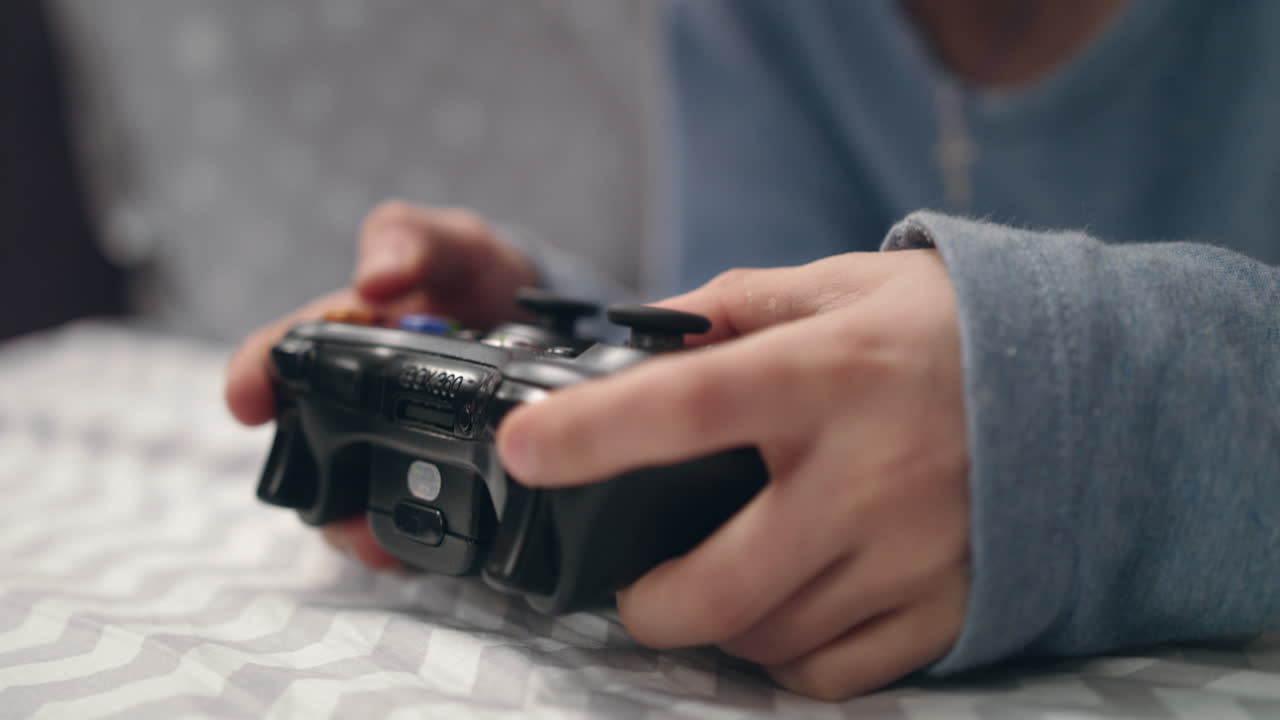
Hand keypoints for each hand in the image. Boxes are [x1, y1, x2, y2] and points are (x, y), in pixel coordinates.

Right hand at [225, 201, 537, 564]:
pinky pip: (406, 526)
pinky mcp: (432, 485)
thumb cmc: (475, 278)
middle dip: (311, 489)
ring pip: (347, 501)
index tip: (246, 401)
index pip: (279, 356)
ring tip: (381, 544)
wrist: (543, 323)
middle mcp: (353, 401)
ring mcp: (388, 447)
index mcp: (344, 337)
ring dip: (357, 528)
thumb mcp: (451, 245)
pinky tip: (426, 554)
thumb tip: (377, 279)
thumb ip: (412, 242)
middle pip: (304, 451)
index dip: (255, 376)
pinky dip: (408, 546)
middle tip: (337, 514)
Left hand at [495, 250, 969, 699]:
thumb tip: (640, 333)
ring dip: (718, 625)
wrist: (1094, 386)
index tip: (525, 448)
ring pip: (769, 637)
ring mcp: (913, 553)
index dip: (592, 431)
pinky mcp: (948, 606)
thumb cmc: (950, 328)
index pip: (687, 403)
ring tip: (718, 583)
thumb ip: (735, 306)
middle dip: (643, 603)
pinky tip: (784, 612)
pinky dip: (786, 655)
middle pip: (716, 583)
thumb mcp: (843, 285)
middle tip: (628, 585)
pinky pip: (836, 671)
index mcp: (830, 373)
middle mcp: (870, 472)